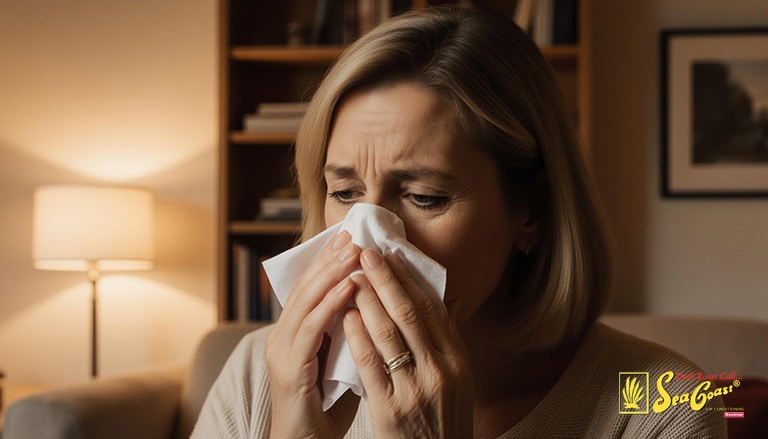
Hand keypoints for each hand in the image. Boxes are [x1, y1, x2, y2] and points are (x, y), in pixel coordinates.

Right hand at [265, 231, 360, 437]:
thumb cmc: (326, 407)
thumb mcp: (340, 360)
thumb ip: (351, 333)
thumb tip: (378, 305)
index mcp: (292, 333)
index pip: (310, 288)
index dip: (328, 262)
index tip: (350, 239)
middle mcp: (281, 336)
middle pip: (306, 287)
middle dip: (329, 259)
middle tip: (352, 235)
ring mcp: (281, 350)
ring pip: (307, 301)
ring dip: (332, 273)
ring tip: (353, 251)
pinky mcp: (289, 367)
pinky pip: (312, 328)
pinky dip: (331, 304)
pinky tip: (349, 287)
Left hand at [343, 249, 473, 437]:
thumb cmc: (444, 418)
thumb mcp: (458, 380)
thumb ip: (451, 340)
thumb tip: (450, 300)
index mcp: (457, 361)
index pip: (430, 310)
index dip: (408, 279)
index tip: (391, 256)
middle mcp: (439, 372)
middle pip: (409, 314)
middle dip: (385, 280)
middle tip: (366, 253)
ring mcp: (414, 390)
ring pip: (388, 334)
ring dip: (367, 300)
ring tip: (351, 277)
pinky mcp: (390, 409)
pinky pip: (370, 364)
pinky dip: (357, 336)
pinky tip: (346, 315)